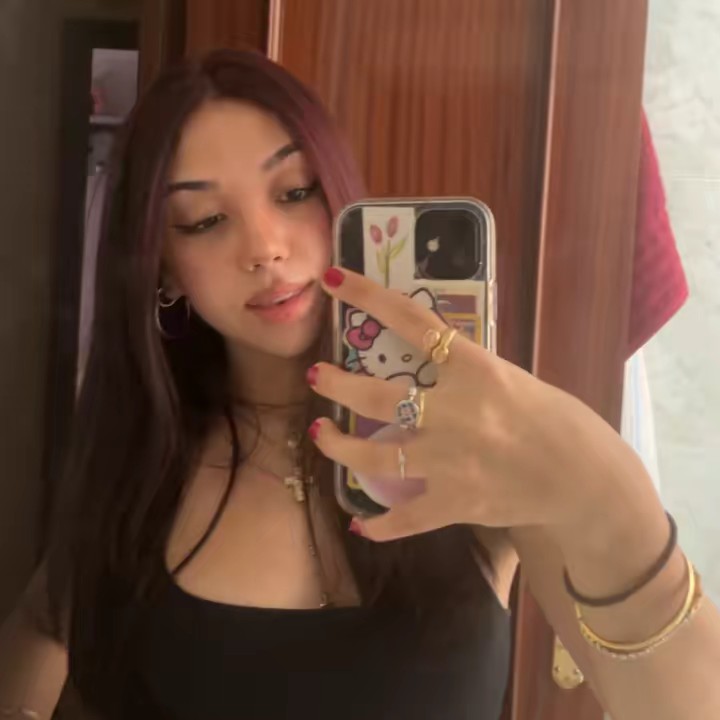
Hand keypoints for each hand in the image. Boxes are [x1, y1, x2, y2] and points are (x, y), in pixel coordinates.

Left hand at [309, 267, 651, 541]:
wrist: (584, 480)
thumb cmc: (553, 420)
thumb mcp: (510, 378)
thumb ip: (464, 371)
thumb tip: (424, 358)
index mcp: (476, 369)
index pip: (413, 321)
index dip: (368, 296)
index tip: (334, 278)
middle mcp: (457, 412)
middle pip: (377, 395)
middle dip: (336, 384)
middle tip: (315, 375)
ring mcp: (452, 462)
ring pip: (376, 456)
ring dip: (339, 446)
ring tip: (320, 436)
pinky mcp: (455, 504)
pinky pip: (405, 518)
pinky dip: (379, 524)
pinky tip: (361, 523)